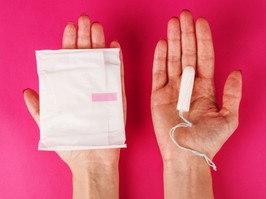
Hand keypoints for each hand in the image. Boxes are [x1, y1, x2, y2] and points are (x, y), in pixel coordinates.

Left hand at [24, 14, 125, 198]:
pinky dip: (117, 61)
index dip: (69, 43)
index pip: (70, 61)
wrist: (92, 160)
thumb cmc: (72, 142)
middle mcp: (87, 86)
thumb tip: (26, 91)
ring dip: (101, 44)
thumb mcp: (50, 124)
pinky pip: (117, 75)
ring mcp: (103, 90)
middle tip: (85, 20)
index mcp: (71, 89)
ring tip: (98, 28)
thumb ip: (39, 107)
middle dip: (85, 36)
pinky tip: (114, 47)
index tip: (69, 27)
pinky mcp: (117, 97)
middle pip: (86, 56)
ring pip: (102, 62)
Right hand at [151, 10, 241, 164]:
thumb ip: (232, 94)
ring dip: (173, 41)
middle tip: (184, 15)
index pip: (204, 58)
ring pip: (172, 59)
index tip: (201, 23)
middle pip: (187, 54)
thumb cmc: (207, 140)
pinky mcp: (157, 95)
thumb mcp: (228, 118)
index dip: (203, 40)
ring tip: (173, 23)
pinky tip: (163, 44)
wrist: (186, 155)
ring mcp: (172, 89)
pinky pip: (158, 73)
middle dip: (186, 34)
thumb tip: (236, 72)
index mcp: (205, 88)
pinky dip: (160, 58)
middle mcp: (188, 85)